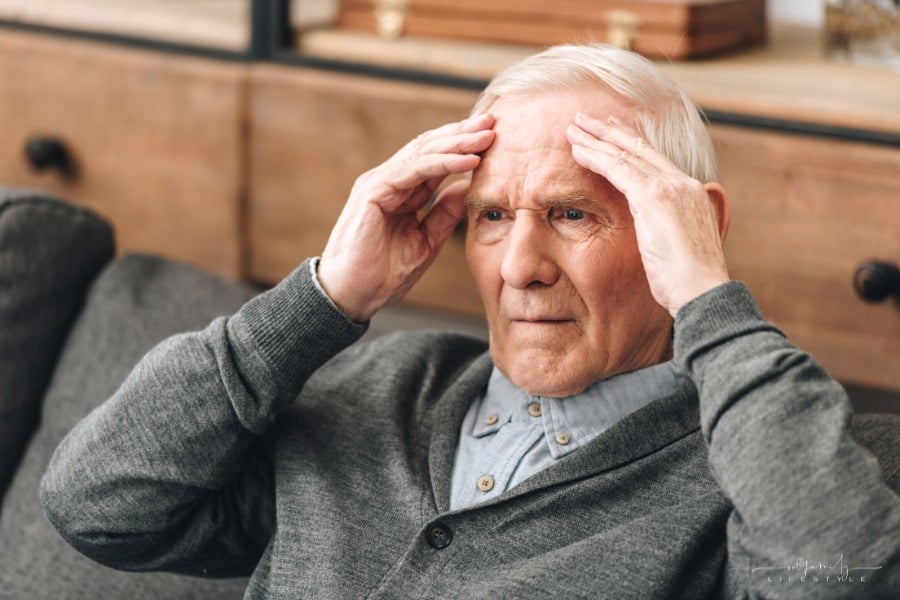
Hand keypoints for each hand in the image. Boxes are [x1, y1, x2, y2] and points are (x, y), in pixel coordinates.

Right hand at [319, 113, 495, 321]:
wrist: (352, 296)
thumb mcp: (426, 241)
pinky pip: (413, 170)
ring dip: (457, 142)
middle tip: (493, 122)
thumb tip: (467, 187)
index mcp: (402, 192)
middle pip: (430, 147)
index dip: (463, 147)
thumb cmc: (383, 275)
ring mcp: (379, 183)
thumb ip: (444, 214)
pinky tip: (467, 160)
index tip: (494, 140)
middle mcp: (389, 181)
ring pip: (423, 152)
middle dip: (462, 133)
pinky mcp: (372, 192)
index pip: (435, 160)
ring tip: (486, 136)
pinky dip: (442, 163)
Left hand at [566, 113, 729, 316]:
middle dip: (610, 132)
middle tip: (586, 119)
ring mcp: (670, 187)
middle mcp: (684, 184)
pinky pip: (617, 168)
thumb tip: (666, 239)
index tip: (612, 134)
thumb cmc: (690, 285)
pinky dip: (595, 157)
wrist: (703, 293)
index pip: (656, 161)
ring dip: (596, 139)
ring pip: (625, 154)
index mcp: (693, 194)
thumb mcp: (684, 252)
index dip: (631, 145)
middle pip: (640, 149)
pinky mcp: (654, 196)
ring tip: (572, 128)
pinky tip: (576, 151)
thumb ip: (674, 234)